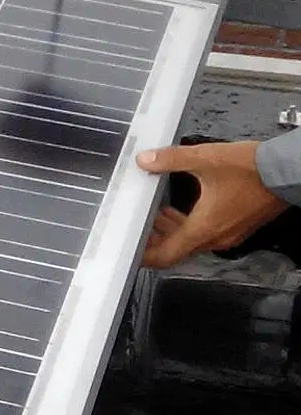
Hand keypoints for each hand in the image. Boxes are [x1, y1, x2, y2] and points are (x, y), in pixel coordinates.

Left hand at [137, 141, 286, 266]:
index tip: (128, 250)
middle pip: (177, 249)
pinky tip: (176, 210)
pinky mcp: (237, 226)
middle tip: (133, 228)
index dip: (145, 256)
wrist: (287, 171)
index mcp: (204, 228)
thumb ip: (170, 159)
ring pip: (191, 241)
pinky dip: (186, 226)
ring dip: (170, 231)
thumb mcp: (204, 158)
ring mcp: (229, 234)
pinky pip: (204, 233)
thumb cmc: (251, 169)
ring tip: (151, 215)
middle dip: (154, 240)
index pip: (168, 255)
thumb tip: (145, 160)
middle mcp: (216, 237)